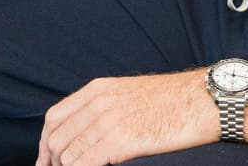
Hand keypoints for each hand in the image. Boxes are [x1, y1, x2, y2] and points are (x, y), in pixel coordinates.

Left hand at [37, 69, 212, 165]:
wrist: (203, 100)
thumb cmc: (174, 100)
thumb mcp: (129, 93)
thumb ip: (103, 106)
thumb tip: (85, 132)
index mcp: (97, 89)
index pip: (53, 118)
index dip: (44, 144)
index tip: (46, 161)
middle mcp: (97, 102)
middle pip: (56, 139)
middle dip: (54, 163)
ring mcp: (107, 121)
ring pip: (67, 156)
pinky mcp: (119, 140)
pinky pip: (84, 164)